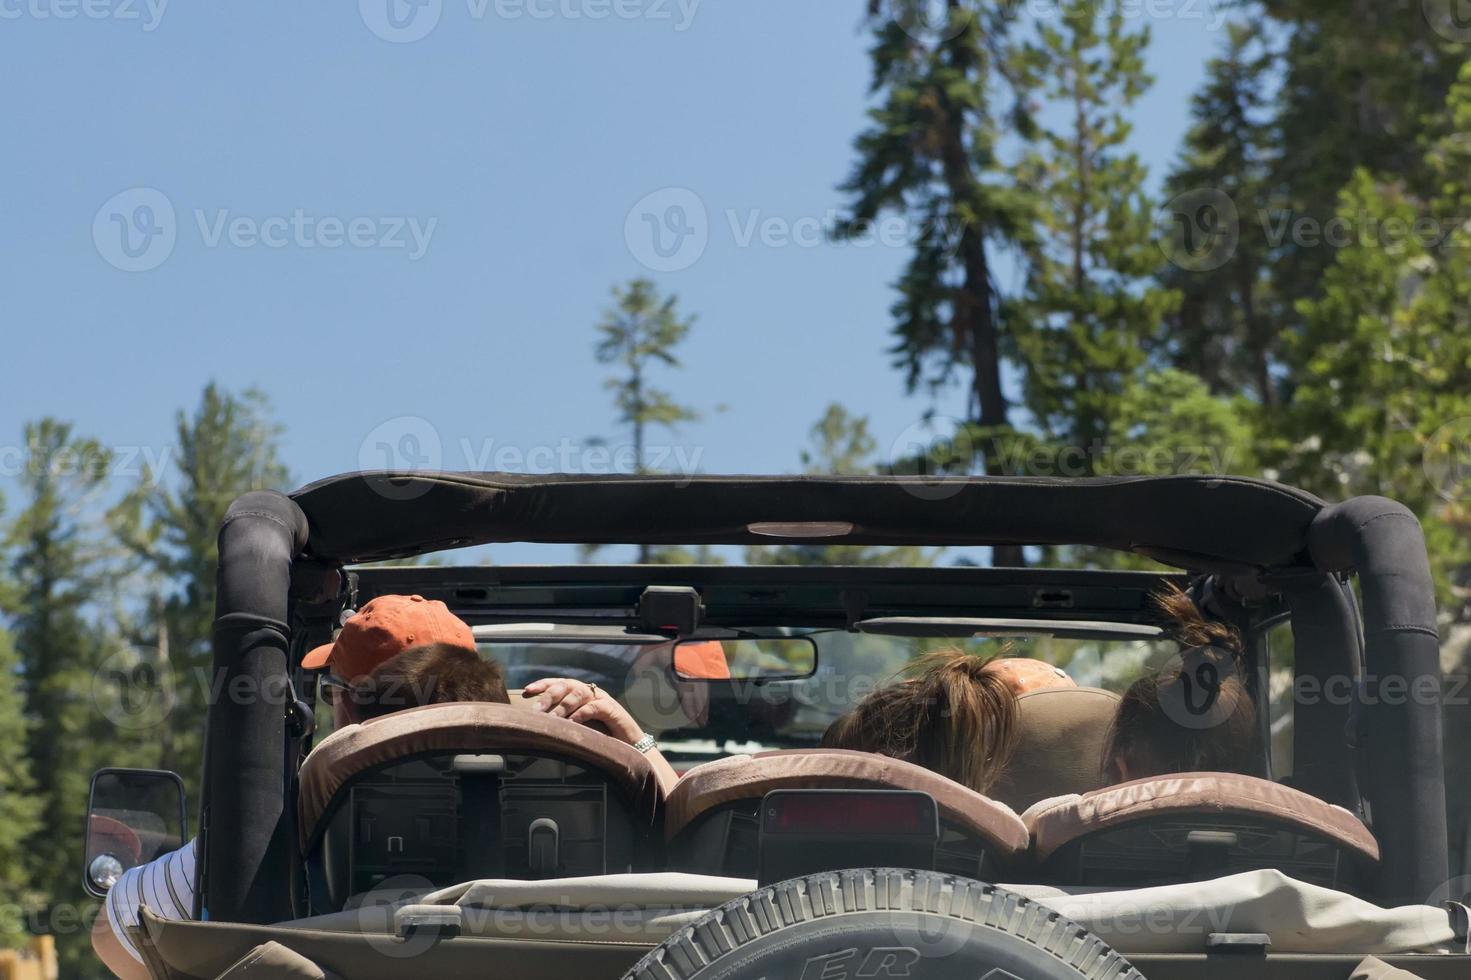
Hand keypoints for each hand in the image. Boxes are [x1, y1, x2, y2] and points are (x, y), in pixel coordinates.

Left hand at [522, 678, 642, 744]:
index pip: (560, 683)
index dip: (543, 685)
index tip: (527, 691)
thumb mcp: (579, 729)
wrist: (630, 749)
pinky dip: (581, 713)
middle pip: (567, 685)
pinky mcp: (613, 710)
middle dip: (549, 695)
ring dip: (563, 705)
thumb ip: (563, 724)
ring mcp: (602, 699)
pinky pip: (594, 706)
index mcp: (581, 695)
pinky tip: (572, 722)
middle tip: (536, 710)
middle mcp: (591, 693)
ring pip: (579, 693)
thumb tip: (538, 727)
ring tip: (551, 719)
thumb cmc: (602, 740)